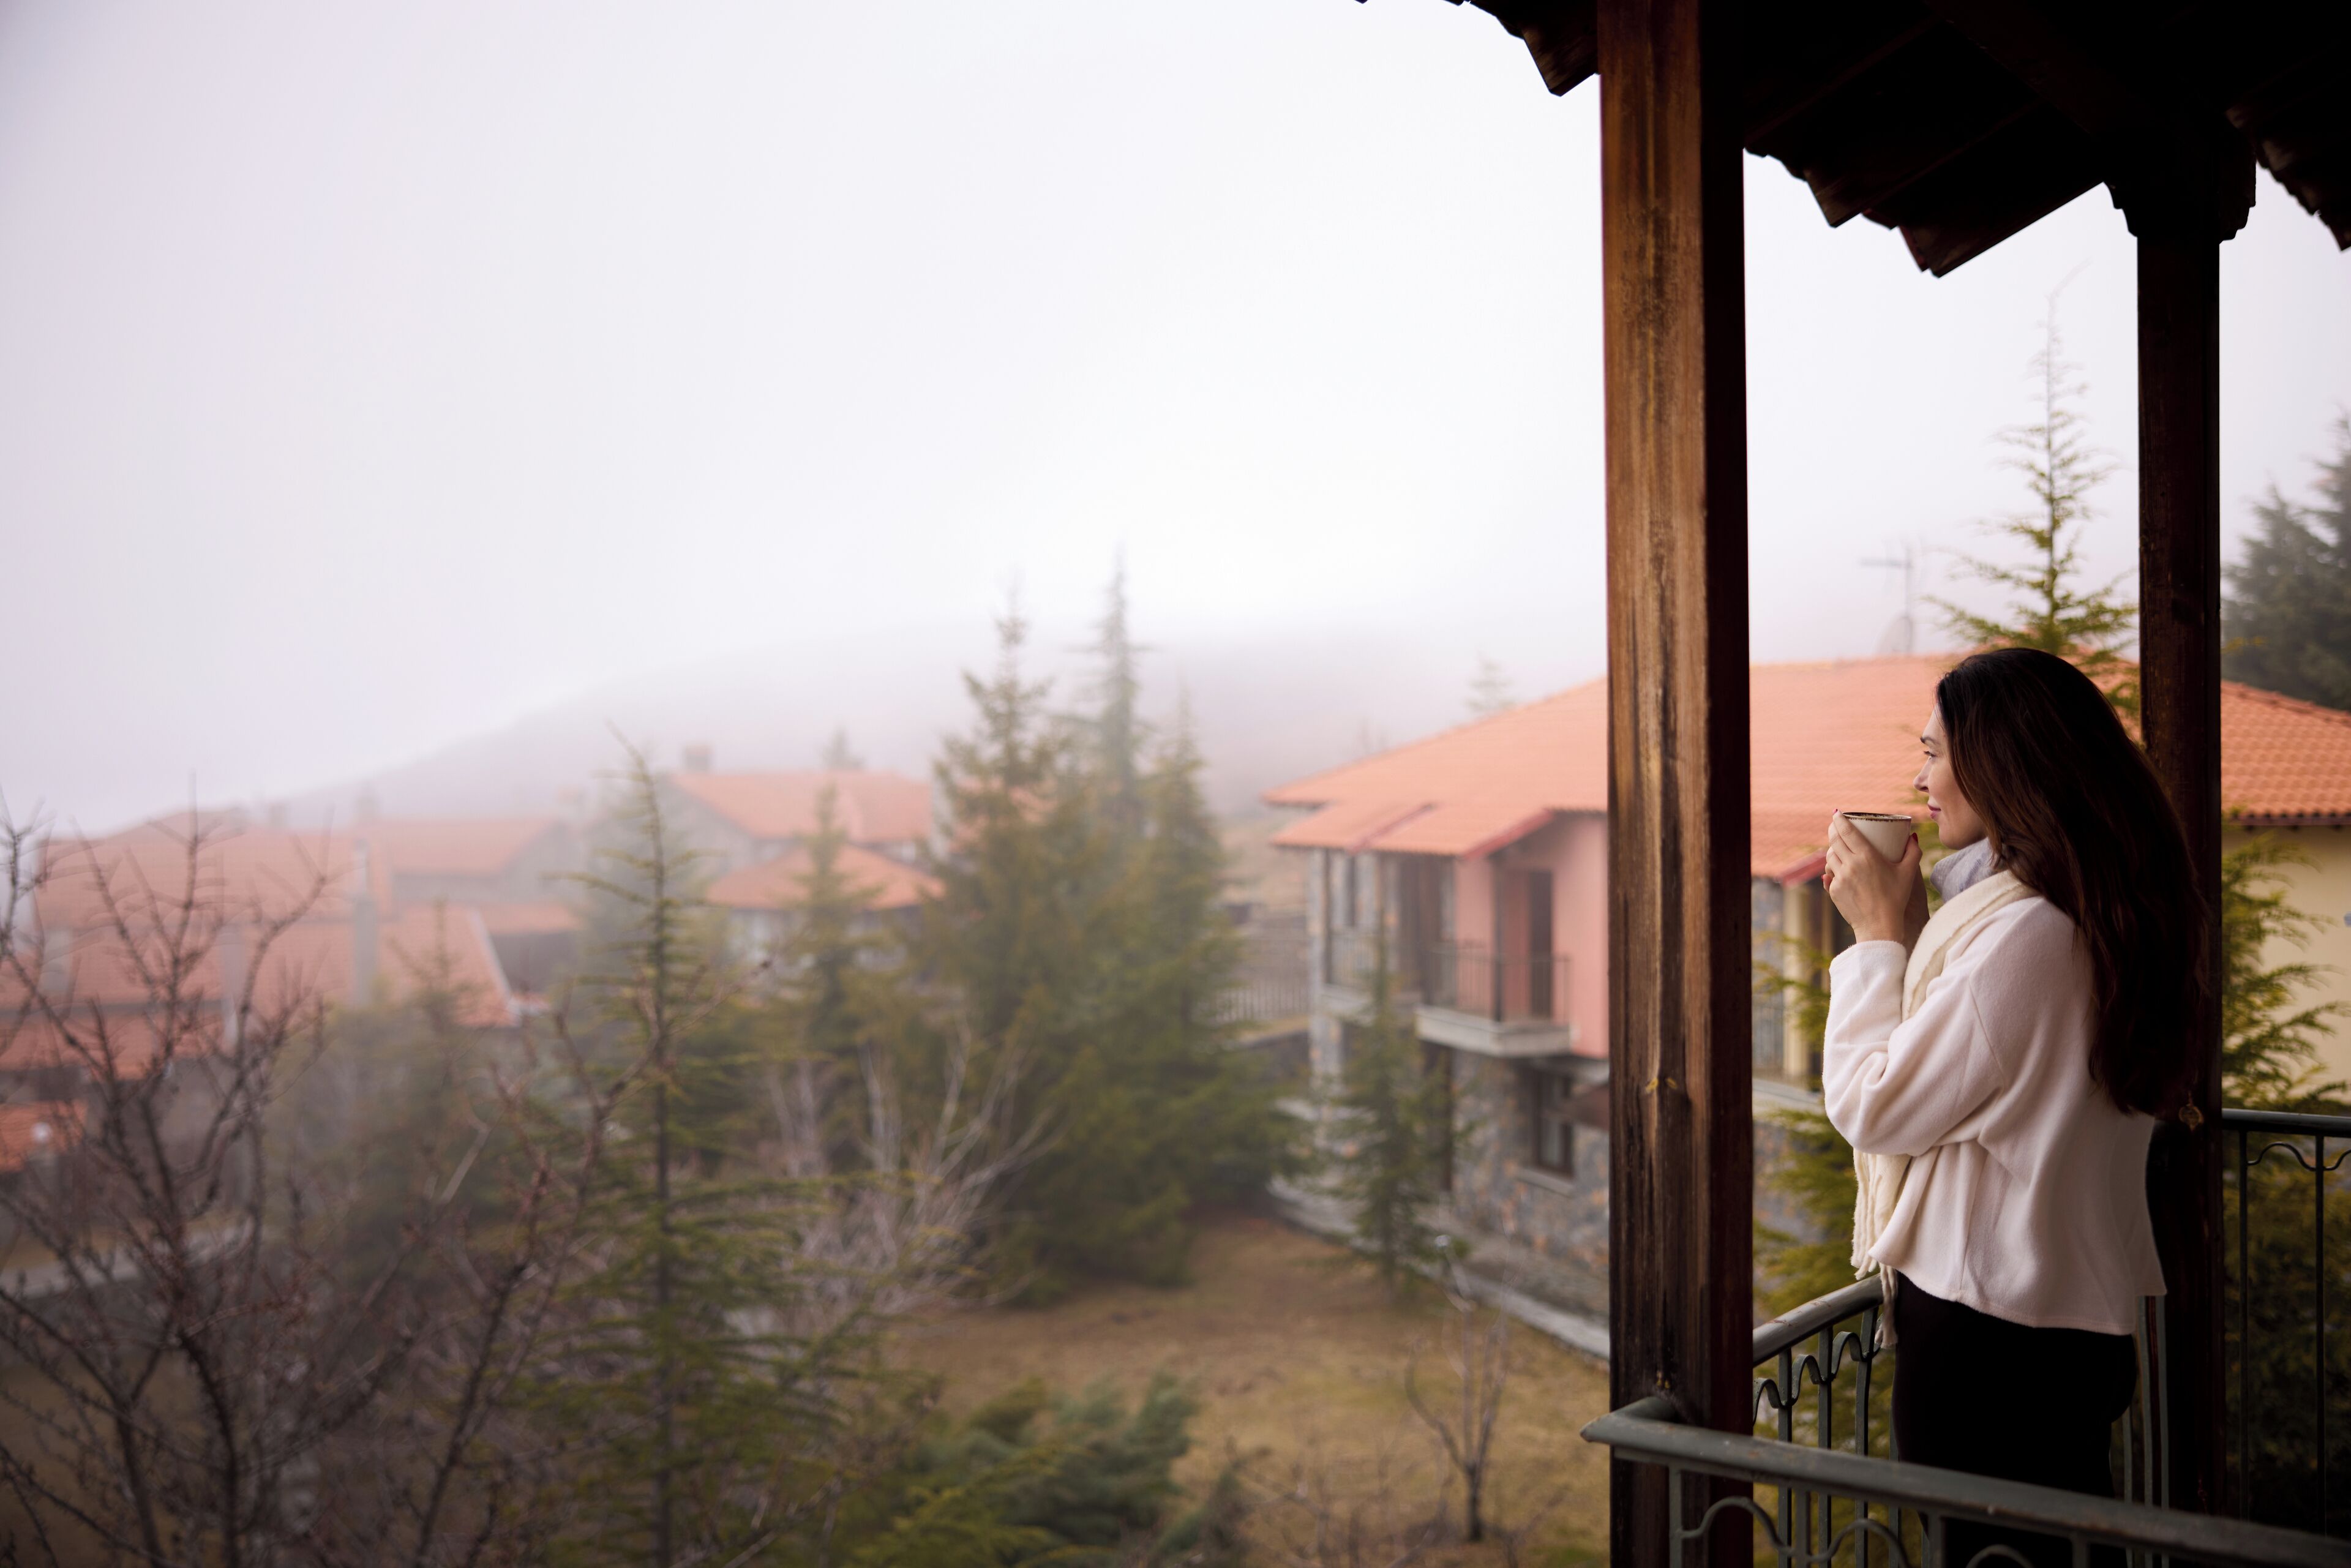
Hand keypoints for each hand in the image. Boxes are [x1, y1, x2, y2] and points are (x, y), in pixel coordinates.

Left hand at [1822, 813, 1924, 947]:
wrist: (1879, 926)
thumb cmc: (1896, 898)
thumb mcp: (1908, 873)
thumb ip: (1913, 852)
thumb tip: (1912, 836)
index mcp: (1867, 857)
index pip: (1847, 831)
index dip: (1839, 820)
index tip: (1837, 813)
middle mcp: (1850, 865)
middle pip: (1834, 841)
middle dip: (1833, 831)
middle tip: (1836, 826)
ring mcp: (1839, 878)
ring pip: (1829, 857)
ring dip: (1832, 850)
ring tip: (1839, 848)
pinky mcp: (1833, 890)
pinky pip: (1829, 874)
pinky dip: (1833, 869)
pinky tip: (1839, 868)